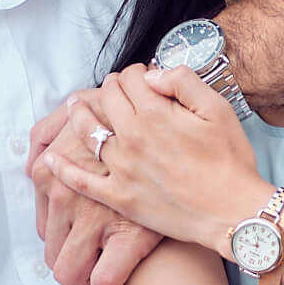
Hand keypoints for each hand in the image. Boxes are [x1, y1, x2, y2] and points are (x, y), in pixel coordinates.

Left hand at [28, 90, 162, 284]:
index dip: (60, 244)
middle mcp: (64, 198)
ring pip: (70, 272)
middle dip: (69, 272)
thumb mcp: (80, 110)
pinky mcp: (126, 238)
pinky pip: (104, 284)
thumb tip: (32, 158)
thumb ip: (47, 132)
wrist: (175, 134)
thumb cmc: (129, 121)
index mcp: (50, 174)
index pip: (44, 227)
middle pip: (54, 254)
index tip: (76, 252)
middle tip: (88, 280)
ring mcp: (93, 220)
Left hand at [36, 65, 264, 257]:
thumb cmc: (230, 161)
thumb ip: (183, 82)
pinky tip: (51, 160)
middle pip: (108, 100)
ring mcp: (122, 168)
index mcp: (155, 113)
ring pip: (89, 132)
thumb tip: (153, 75)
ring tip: (75, 106)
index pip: (132, 79)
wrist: (232, 212)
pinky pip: (82, 181)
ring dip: (80, 114)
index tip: (144, 76)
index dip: (137, 72)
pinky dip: (63, 169)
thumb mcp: (217, 109)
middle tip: (116, 88)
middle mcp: (132, 137)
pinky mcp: (120, 196)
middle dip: (111, 87)